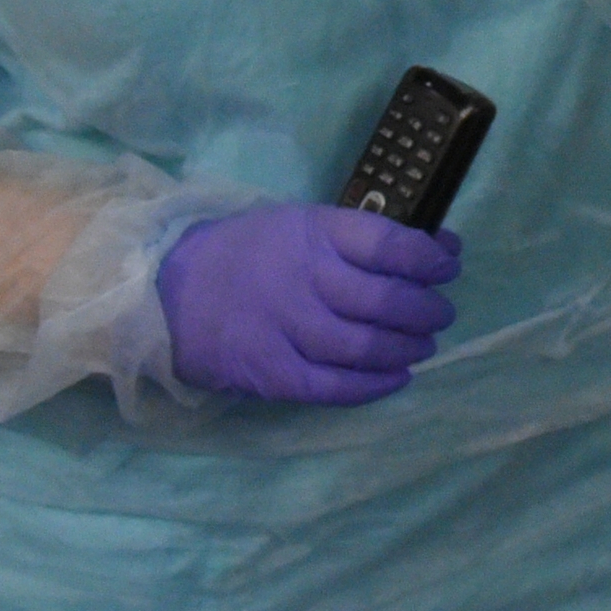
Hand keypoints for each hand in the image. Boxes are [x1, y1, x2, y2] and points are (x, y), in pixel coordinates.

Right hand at [158, 203, 461, 405]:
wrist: (163, 292)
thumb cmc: (244, 253)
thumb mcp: (299, 223)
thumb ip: (361, 236)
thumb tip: (440, 247)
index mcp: (313, 233)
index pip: (390, 244)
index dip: (430, 259)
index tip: (447, 266)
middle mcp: (305, 279)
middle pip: (386, 300)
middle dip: (427, 309)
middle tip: (439, 313)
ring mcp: (287, 329)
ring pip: (367, 347)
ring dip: (409, 348)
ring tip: (422, 344)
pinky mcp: (272, 373)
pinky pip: (336, 387)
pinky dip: (375, 385)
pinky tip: (396, 377)